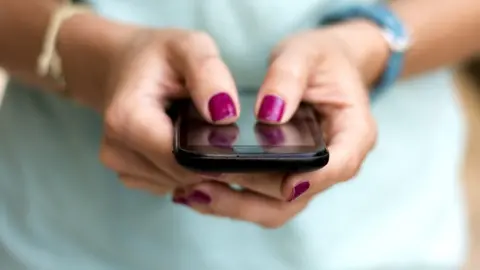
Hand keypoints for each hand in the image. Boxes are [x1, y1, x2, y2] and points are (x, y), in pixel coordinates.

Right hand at [62, 24, 240, 194]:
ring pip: (178, 183)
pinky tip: (183, 143)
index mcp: (128, 119)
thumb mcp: (190, 47)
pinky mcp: (128, 174)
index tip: (232, 139)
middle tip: (219, 130)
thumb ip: (209, 74)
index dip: (213, 155)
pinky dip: (184, 170)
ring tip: (197, 131)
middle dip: (208, 160)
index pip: (181, 159)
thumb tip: (225, 115)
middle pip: (181, 175)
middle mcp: (116, 149)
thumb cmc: (160, 57)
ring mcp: (119, 166)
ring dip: (197, 166)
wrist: (127, 66)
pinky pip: (169, 184)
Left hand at [173, 22, 385, 227]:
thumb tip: (269, 113)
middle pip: (297, 196)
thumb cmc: (319, 58)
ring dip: (235, 205)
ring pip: (276, 207)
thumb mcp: (305, 53)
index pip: (340, 164)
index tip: (285, 183)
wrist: (322, 66)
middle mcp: (333, 162)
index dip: (314, 178)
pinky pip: (261, 199)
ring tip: (192, 192)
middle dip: (251, 197)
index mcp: (353, 132)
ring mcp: (308, 174)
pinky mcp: (286, 177)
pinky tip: (198, 188)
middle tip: (205, 185)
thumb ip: (288, 78)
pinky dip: (231, 198)